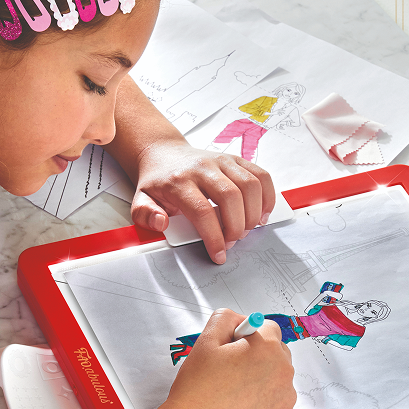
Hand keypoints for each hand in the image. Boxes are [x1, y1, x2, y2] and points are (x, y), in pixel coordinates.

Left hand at [130, 139, 275, 263]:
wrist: (164, 154)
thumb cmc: (158, 182)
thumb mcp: (141, 200)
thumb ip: (145, 215)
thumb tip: (160, 223)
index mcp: (180, 181)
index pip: (202, 211)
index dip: (214, 237)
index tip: (219, 254)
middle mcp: (203, 168)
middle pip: (230, 197)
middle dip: (236, 227)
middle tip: (232, 242)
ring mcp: (222, 161)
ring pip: (249, 186)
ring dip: (253, 214)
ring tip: (246, 229)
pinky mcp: (236, 160)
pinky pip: (260, 176)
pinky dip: (267, 196)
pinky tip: (261, 213)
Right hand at [163, 309, 295, 408]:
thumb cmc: (198, 389)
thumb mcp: (205, 340)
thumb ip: (226, 318)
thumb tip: (241, 320)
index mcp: (267, 347)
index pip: (268, 328)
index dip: (247, 336)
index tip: (234, 349)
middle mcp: (283, 371)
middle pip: (277, 353)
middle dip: (258, 357)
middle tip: (231, 372)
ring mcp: (286, 399)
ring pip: (278, 379)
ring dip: (262, 381)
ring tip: (234, 392)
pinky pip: (277, 404)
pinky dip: (264, 405)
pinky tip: (242, 408)